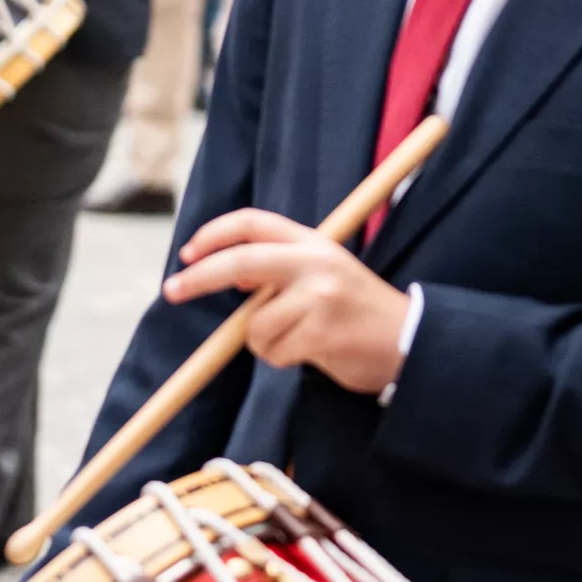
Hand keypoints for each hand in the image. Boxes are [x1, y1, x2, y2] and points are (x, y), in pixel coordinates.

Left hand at [165, 208, 409, 395]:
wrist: (409, 340)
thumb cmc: (358, 311)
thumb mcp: (325, 274)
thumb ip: (281, 268)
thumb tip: (229, 273)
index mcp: (314, 242)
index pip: (253, 224)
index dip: (214, 234)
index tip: (187, 253)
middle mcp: (316, 262)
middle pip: (241, 261)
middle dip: (199, 277)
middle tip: (172, 290)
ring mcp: (319, 296)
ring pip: (255, 323)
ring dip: (264, 341)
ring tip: (300, 340)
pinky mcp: (320, 331)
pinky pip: (273, 351)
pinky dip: (282, 358)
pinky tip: (313, 352)